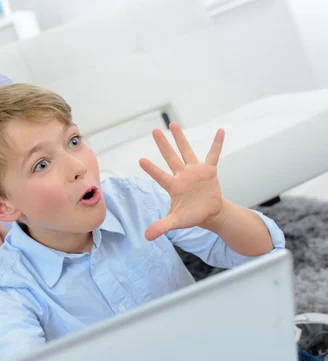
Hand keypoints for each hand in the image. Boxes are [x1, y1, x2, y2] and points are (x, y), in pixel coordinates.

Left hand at [139, 122, 225, 240]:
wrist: (209, 214)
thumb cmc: (191, 216)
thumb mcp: (176, 222)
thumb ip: (162, 226)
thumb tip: (146, 237)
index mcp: (173, 186)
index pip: (159, 176)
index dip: (151, 169)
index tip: (140, 160)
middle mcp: (182, 175)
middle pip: (170, 157)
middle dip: (163, 144)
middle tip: (154, 131)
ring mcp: (195, 171)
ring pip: (186, 151)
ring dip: (181, 138)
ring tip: (173, 124)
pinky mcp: (209, 171)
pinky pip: (213, 155)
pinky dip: (217, 143)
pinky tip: (220, 131)